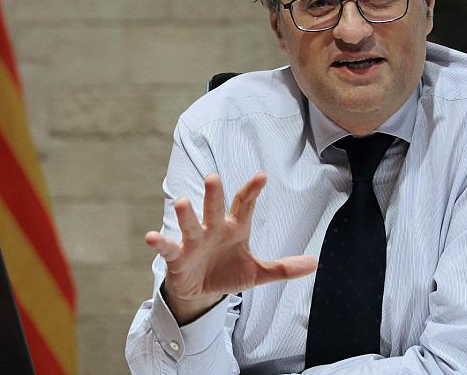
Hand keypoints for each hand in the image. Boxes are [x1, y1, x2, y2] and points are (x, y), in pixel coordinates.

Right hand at [145, 172, 317, 323]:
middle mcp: (213, 228)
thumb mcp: (258, 273)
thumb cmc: (228, 271)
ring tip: (182, 202)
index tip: (261, 176)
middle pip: (214, 208)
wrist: (202, 290)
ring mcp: (194, 240)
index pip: (244, 205)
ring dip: (185, 214)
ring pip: (189, 224)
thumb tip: (315, 263)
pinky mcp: (177, 256)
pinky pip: (168, 247)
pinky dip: (159, 243)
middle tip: (214, 177)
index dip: (251, 191)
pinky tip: (151, 237)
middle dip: (214, 194)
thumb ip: (284, 268)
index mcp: (235, 228)